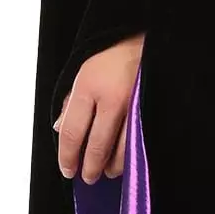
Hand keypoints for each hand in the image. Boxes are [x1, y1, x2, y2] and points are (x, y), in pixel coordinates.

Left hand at [53, 33, 145, 181]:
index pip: (72, 131)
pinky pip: (141, 141)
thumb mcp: (83, 71)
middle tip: (86, 177)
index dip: (67, 156)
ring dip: (113, 166)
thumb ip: (71, 102)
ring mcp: (136, 105)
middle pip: (97, 145)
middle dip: (90, 167)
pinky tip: (126, 160)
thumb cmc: (113, 54)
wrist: (150, 36)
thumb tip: (60, 130)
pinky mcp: (154, 110)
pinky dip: (132, 155)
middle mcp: (112, 96)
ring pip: (122, 149)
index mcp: (89, 85)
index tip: (67, 169)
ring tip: (107, 171)